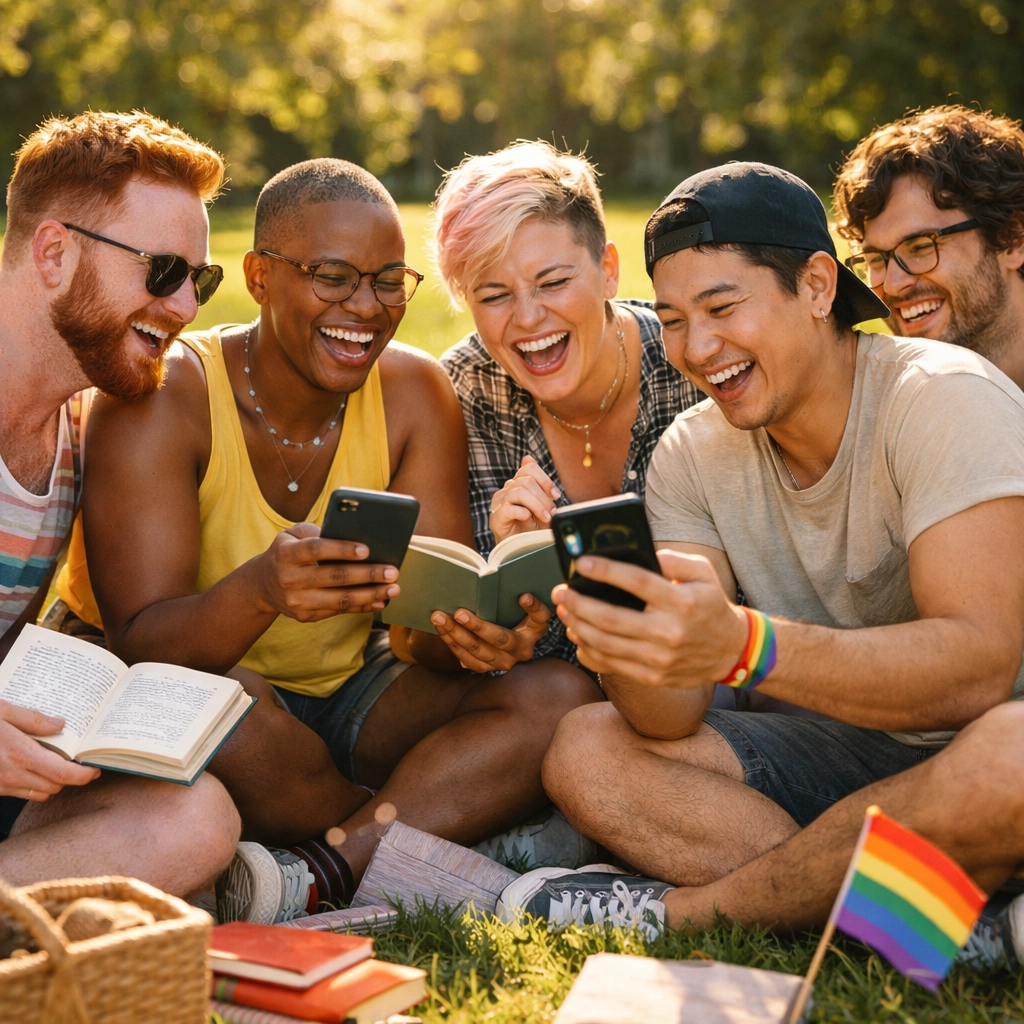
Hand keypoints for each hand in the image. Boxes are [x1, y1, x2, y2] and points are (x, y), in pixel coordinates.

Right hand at [0, 700, 99, 799]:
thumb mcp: (3, 710)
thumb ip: (33, 719)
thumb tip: (60, 724)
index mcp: (20, 754)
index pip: (64, 774)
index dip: (85, 776)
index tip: (96, 769)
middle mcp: (12, 775)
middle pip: (54, 786)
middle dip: (70, 777)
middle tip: (77, 761)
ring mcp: (0, 785)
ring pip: (38, 793)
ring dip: (50, 782)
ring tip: (54, 763)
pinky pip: (19, 793)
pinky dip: (31, 784)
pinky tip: (29, 766)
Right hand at [256, 522, 400, 621]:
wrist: (261, 586)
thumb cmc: (287, 553)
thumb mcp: (292, 535)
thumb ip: (317, 531)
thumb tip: (352, 534)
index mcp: (286, 554)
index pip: (315, 550)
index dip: (341, 549)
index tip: (367, 549)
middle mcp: (290, 579)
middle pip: (334, 577)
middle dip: (367, 574)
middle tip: (392, 571)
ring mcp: (297, 601)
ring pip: (340, 599)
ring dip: (371, 594)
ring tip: (393, 588)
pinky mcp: (305, 616)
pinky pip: (338, 611)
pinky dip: (362, 606)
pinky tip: (380, 600)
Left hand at [430, 593, 551, 671]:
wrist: (508, 640)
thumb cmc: (514, 616)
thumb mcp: (524, 608)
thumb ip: (522, 599)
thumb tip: (515, 591)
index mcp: (534, 631)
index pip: (539, 618)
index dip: (533, 608)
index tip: (523, 597)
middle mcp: (521, 651)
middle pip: (499, 639)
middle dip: (477, 626)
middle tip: (458, 612)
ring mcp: (503, 662)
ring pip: (477, 651)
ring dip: (455, 634)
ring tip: (439, 617)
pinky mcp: (486, 667)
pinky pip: (466, 658)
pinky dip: (451, 642)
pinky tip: (441, 629)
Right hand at [489, 456, 560, 542]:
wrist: (520, 550)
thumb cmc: (531, 528)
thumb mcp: (540, 505)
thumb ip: (537, 484)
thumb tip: (527, 457)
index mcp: (518, 484)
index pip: (528, 468)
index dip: (544, 479)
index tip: (556, 495)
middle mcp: (507, 490)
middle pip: (526, 481)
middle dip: (544, 497)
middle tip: (552, 512)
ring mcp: (499, 503)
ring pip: (519, 492)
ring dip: (537, 505)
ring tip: (545, 518)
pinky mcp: (496, 517)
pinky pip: (509, 507)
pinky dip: (523, 513)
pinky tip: (528, 520)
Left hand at [553, 549, 747, 687]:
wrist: (731, 651)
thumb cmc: (711, 604)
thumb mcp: (703, 573)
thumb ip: (673, 558)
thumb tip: (639, 551)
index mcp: (682, 601)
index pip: (636, 582)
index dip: (605, 570)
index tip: (580, 562)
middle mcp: (669, 632)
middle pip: (610, 618)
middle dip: (578, 602)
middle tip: (561, 591)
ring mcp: (659, 658)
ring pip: (605, 644)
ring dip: (577, 625)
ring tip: (564, 610)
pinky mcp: (652, 676)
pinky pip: (611, 665)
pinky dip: (588, 650)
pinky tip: (577, 634)